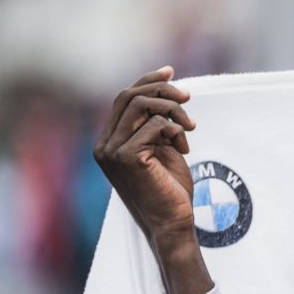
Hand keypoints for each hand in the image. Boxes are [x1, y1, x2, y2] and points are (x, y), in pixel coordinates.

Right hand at [93, 66, 197, 244]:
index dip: (147, 80)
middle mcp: (104, 145)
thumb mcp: (162, 148)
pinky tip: (184, 148)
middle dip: (162, 90)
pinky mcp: (126, 157)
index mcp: (109, 141)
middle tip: (188, 98)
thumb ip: (156, 124)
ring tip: (189, 128)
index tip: (171, 71)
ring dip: (173, 110)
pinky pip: (155, 125)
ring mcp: (111, 151)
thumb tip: (167, 91)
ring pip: (142, 105)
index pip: (123, 98)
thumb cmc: (170, 188)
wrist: (172, 221)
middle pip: (129, 96)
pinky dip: (175, 130)